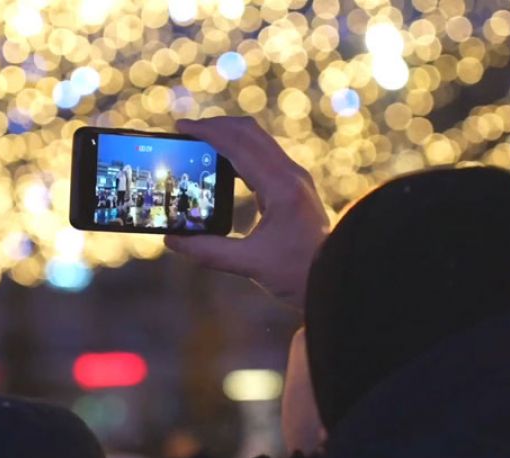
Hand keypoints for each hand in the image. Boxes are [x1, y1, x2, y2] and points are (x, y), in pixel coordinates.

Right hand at [164, 117, 329, 308]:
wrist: (337, 279)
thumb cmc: (299, 274)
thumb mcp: (250, 264)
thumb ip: (208, 251)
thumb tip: (172, 240)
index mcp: (280, 187)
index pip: (238, 145)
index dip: (207, 132)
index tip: (181, 126)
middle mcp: (291, 175)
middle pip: (249, 132)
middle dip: (216, 126)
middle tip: (187, 129)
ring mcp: (296, 179)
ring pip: (259, 140)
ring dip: (229, 135)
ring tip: (201, 142)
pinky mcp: (295, 187)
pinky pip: (265, 155)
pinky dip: (241, 150)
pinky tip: (224, 164)